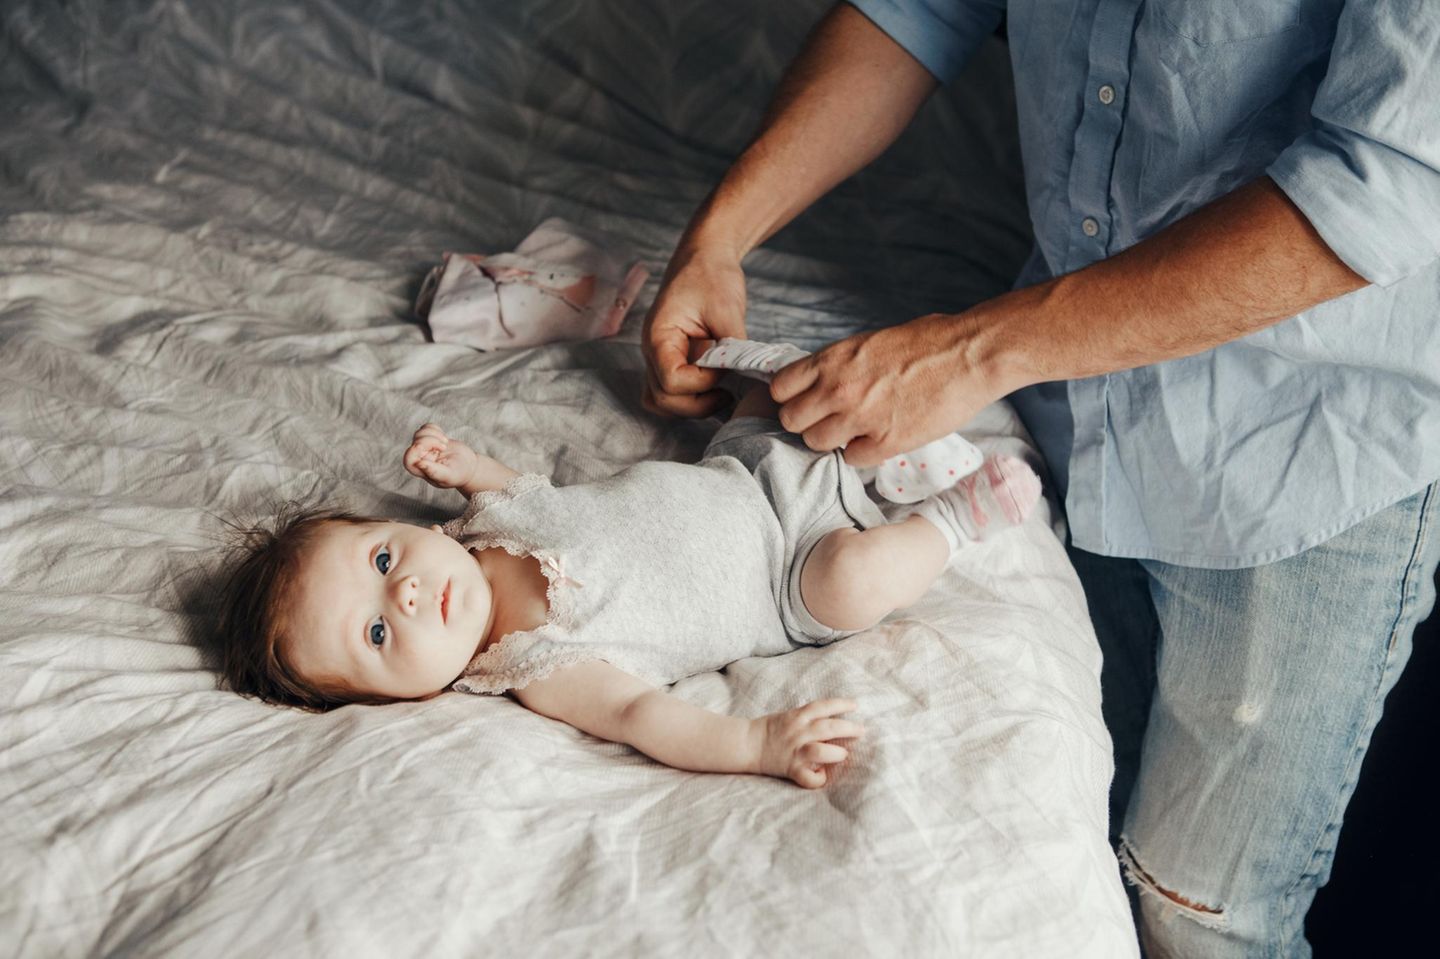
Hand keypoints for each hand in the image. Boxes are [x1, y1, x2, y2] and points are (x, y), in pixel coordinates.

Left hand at [403, 423, 480, 490]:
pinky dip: (435, 429)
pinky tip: (444, 438)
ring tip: (445, 442)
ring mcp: (425, 447)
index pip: (408, 459)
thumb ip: (434, 472)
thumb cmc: (459, 475)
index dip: (414, 450)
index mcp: (420, 470)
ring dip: (434, 434)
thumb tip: (419, 463)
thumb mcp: (449, 476)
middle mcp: (420, 458)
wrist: (468, 466)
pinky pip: (426, 427)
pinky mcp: (431, 438)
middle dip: (430, 440)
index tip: (429, 449)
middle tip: (444, 447)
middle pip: (415, 442)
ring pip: (420, 433)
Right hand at [641, 242, 748, 418]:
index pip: (671, 380)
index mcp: (658, 336)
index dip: (702, 383)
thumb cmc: (711, 275)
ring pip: (661, 401)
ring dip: (690, 406)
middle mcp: (652, 351)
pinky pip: (666, 392)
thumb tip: (742, 374)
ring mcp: (658, 358)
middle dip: (698, 403)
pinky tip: (711, 389)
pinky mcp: (670, 360)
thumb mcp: (726, 308)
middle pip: (663, 398)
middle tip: (728, 393)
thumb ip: (732, 345)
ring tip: (720, 394)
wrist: (704, 257)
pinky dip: (686, 400)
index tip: (724, 368)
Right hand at [754, 698, 864, 788]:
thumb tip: (833, 718)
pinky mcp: (791, 769)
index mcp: (798, 717)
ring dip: (836, 753)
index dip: (841, 704)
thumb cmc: (770, 730)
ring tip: (843, 754)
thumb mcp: (789, 716)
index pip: (823, 706)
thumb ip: (808, 717)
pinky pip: (808, 777)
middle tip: (862, 730)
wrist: (747, 744)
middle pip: (829, 727)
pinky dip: (818, 779)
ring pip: (821, 751)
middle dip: (849, 728)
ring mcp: (795, 751)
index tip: (855, 705)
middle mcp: (799, 732)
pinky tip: (822, 776)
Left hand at [769, 311, 1008, 467]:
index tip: (804, 399)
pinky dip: (860, 453)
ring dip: (831, 439)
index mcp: (833, 359)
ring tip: (853, 430)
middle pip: (791, 420)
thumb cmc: (928, 342)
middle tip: (827, 418)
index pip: (780, 388)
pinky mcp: (886, 442)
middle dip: (806, 420)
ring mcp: (861, 418)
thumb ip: (840, 365)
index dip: (790, 396)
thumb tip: (821, 380)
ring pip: (816, 443)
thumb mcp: (870, 342)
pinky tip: (876, 439)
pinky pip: (851, 459)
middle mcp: (838, 390)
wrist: (971, 355)